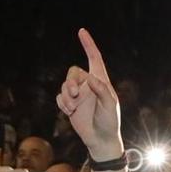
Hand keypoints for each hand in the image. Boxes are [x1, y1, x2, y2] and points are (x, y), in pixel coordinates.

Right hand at [56, 29, 123, 163]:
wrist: (100, 140)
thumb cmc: (110, 122)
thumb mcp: (110, 106)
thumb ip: (102, 91)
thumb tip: (91, 79)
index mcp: (101, 81)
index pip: (94, 58)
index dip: (88, 44)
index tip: (82, 31)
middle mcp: (88, 85)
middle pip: (73, 72)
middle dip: (71, 82)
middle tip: (74, 94)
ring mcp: (78, 95)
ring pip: (64, 85)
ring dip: (66, 96)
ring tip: (72, 108)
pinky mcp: (70, 105)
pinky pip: (60, 97)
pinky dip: (62, 104)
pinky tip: (69, 112)